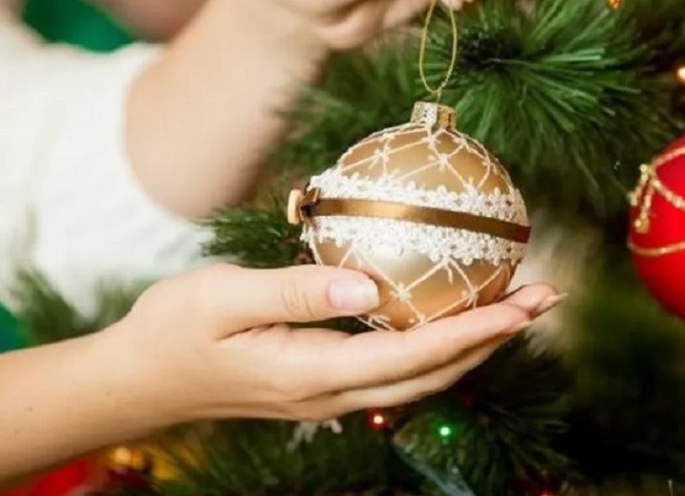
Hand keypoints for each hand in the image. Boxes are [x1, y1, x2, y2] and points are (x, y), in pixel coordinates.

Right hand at [106, 263, 558, 422]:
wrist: (139, 379)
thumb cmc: (173, 328)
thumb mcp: (224, 296)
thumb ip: (297, 290)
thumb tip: (368, 288)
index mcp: (314, 372)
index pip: (417, 355)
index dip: (477, 329)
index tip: (526, 303)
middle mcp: (332, 393)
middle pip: (434, 374)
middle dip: (495, 339)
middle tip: (545, 299)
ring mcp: (328, 395)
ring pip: (419, 378)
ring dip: (472, 345)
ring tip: (514, 309)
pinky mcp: (319, 385)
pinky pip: (394, 371)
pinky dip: (435, 348)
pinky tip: (446, 319)